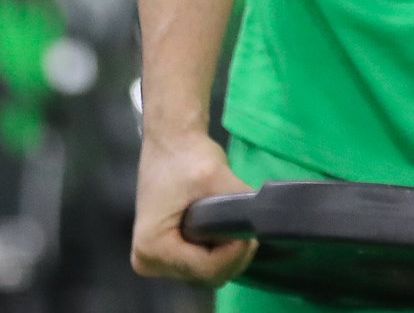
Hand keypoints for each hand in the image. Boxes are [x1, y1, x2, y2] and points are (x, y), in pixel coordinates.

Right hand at [130, 130, 255, 285]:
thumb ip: (240, 201)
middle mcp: (148, 259)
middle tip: (247, 229)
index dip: (233, 254)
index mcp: (152, 246)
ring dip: (225, 254)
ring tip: (236, 226)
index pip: (205, 268)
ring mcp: (154, 258)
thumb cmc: (186, 154)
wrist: (171, 138)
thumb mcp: (215, 176)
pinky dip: (215, 251)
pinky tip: (224, 231)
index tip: (249, 233)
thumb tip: (265, 218)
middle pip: (204, 275)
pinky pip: (199, 263)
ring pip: (204, 272)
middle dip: (231, 255)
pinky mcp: (164, 252)